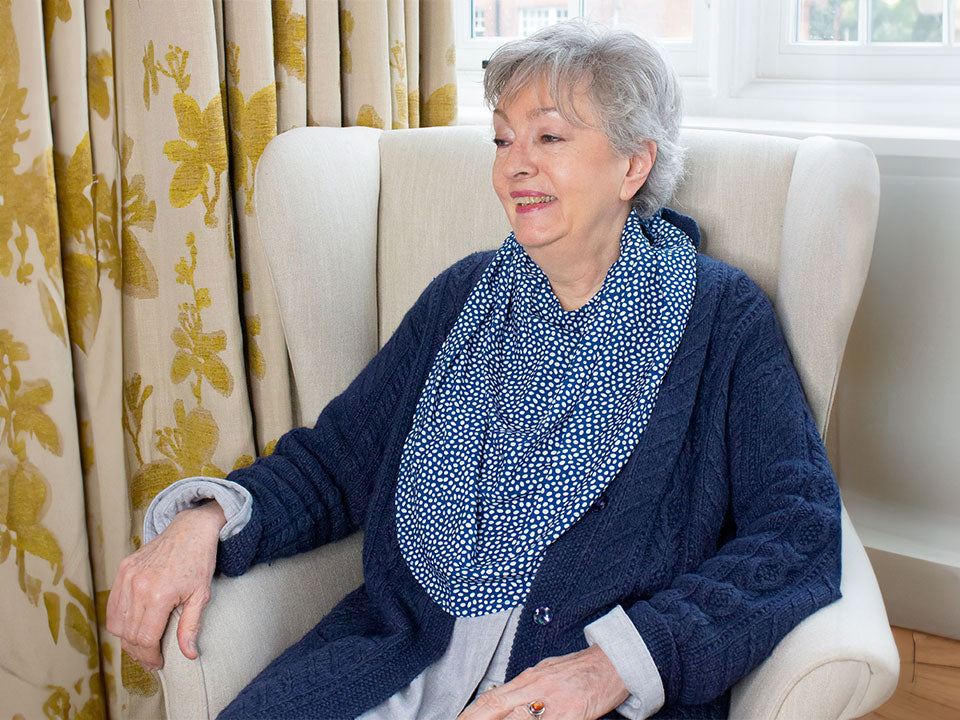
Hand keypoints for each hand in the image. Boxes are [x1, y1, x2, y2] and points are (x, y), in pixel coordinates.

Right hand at [106, 501, 225, 669]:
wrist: (190, 529)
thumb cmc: (199, 561)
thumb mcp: (201, 596)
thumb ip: (190, 627)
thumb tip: (188, 655)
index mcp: (159, 595)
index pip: (145, 639)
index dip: (150, 656)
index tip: (158, 663)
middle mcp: (138, 586)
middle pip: (128, 635)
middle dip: (139, 652)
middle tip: (151, 658)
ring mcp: (127, 577)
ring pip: (116, 623)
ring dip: (127, 638)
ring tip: (142, 644)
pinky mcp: (123, 569)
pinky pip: (113, 604)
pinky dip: (119, 619)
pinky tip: (133, 625)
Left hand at [457, 644, 629, 719]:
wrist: (615, 662)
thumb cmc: (582, 669)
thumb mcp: (548, 672)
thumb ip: (526, 686)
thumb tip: (506, 698)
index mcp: (529, 678)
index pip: (491, 697)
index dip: (471, 712)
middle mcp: (536, 688)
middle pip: (495, 708)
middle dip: (474, 718)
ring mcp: (553, 702)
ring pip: (516, 719)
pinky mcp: (571, 714)